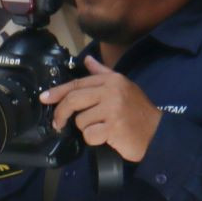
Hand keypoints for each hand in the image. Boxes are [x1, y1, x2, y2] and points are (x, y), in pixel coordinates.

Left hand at [39, 58, 161, 162]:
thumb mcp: (122, 86)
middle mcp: (111, 91)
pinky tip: (107, 137)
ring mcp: (113, 109)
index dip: (58, 91)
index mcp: (112, 80)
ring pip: (81, 121)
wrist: (157, 132)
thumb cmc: (137, 111)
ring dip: (87, 129)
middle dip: (61, 113)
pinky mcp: (113, 128)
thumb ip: (102, 73)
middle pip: (74, 100)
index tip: (44, 98)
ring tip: (102, 129)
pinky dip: (94, 140)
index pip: (78, 84)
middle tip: (58, 123)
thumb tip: (87, 60)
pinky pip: (89, 135)